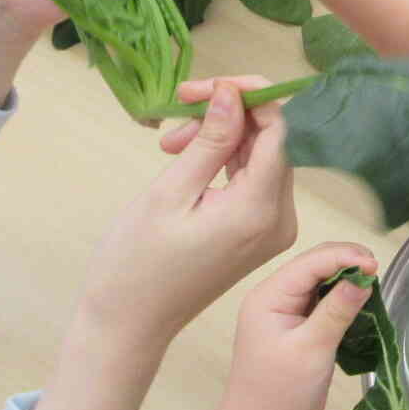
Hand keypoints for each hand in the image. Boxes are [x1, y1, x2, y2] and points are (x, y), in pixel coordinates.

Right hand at [82, 77, 298, 350]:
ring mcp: (273, 228)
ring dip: (220, 138)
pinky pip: (252, 180)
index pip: (281, 129)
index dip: (250, 96)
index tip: (206, 85)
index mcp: (261, 209)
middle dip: (228, 117)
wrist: (128, 324)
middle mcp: (280, 219)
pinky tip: (184, 159)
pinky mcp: (259, 232)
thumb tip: (234, 92)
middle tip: (177, 112)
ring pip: (259, 157)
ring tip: (169, 144)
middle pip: (271, 141)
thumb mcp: (170, 192)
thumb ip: (210, 140)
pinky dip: (222, 162)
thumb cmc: (136, 263)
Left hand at [205, 241, 378, 409]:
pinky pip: (323, 300)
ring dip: (346, 279)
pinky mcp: (298, 326)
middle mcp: (275, 297)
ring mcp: (286, 311)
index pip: (310, 262)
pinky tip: (359, 301)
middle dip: (347, 263)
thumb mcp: (311, 349)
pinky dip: (343, 297)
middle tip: (377, 273)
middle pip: (315, 265)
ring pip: (321, 281)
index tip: (375, 266)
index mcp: (269, 297)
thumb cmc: (280, 391)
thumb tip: (363, 278)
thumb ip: (337, 310)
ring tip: (372, 285)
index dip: (344, 257)